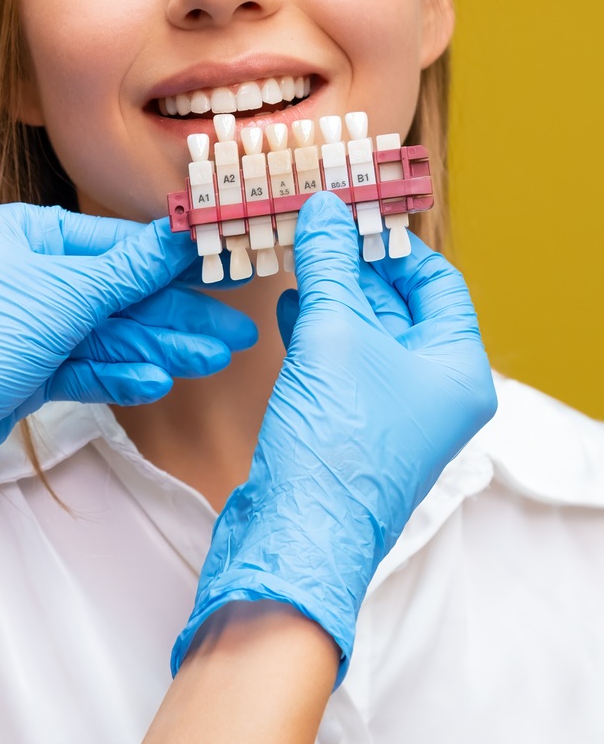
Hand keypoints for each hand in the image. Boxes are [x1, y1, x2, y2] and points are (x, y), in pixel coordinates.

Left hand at [0, 202, 255, 578]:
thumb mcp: (56, 300)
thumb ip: (124, 272)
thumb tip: (179, 237)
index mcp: (18, 233)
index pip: (112, 242)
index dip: (171, 261)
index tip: (225, 269)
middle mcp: (20, 273)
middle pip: (116, 291)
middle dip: (174, 314)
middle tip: (234, 333)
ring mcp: (22, 326)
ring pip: (105, 333)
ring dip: (158, 346)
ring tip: (212, 358)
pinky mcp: (22, 372)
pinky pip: (84, 366)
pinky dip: (119, 374)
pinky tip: (158, 380)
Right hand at [172, 190, 495, 677]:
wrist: (296, 533)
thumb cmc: (335, 444)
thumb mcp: (332, 334)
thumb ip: (328, 266)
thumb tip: (324, 209)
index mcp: (457, 369)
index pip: (438, 282)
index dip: (393, 243)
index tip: (351, 212)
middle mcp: (434, 392)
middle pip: (400, 305)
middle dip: (354, 264)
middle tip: (314, 225)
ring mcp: (391, 413)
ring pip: (364, 334)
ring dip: (329, 294)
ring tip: (293, 255)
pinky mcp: (349, 428)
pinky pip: (340, 362)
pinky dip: (316, 329)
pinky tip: (286, 303)